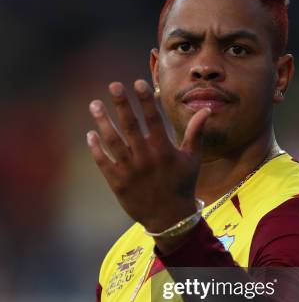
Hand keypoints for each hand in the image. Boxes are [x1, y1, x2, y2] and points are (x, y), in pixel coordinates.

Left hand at [87, 80, 210, 232]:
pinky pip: (104, 162)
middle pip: (131, 125)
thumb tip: (205, 110)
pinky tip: (91, 134)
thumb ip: (195, 132)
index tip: (137, 82)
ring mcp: (130, 170)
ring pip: (113, 141)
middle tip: (113, 85)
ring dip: (103, 122)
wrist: (170, 219)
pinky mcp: (118, 183)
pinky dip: (96, 148)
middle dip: (121, 104)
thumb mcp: (192, 159)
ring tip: (94, 104)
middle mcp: (146, 158)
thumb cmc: (182, 185)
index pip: (153, 119)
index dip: (145, 100)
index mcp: (163, 150)